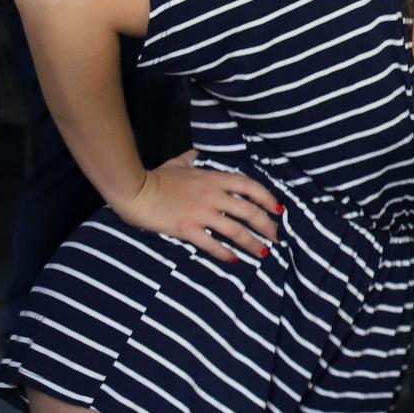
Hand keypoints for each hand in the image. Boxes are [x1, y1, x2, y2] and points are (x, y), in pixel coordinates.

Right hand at [112, 152, 282, 263]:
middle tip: (276, 237)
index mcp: (214, 179)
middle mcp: (213, 196)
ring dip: (252, 243)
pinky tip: (233, 260)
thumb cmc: (157, 176)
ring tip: (263, 253)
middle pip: (250, 211)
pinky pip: (212, 244)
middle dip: (267, 226)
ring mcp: (201, 213)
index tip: (279, 209)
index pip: (250, 187)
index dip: (268, 198)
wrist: (134, 189)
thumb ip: (191, 158)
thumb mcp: (178, 163)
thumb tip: (196, 152)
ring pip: (236, 230)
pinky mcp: (187, 228)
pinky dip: (225, 253)